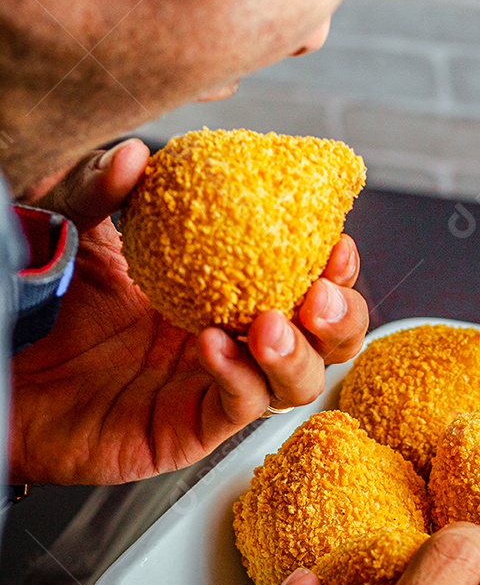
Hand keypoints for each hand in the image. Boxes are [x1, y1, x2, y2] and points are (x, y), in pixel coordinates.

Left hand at [10, 139, 368, 483]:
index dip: (336, 267)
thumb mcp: (75, 228)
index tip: (336, 240)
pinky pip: (238, 408)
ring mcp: (214, 387)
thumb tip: (137, 155)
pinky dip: (238, 378)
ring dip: (299, 354)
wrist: (1, 364)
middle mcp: (233, 339)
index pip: (305, 280)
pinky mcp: (189, 428)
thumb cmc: (43, 300)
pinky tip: (213, 347)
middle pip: (326, 340)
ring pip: (298, 384)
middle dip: (341, 317)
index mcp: (224, 289)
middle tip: (320, 292)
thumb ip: (102, 188)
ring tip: (271, 325)